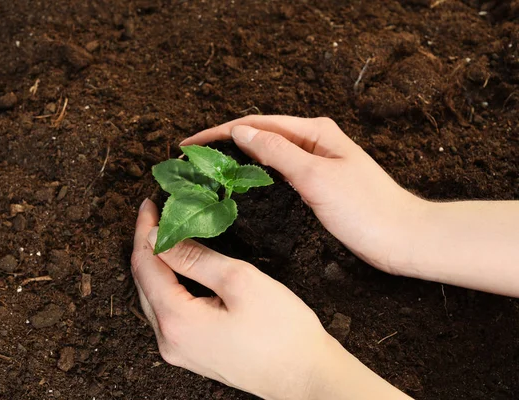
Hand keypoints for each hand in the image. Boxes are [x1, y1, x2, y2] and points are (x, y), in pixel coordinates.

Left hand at [131, 199, 410, 398]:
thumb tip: (159, 238)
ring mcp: (180, 351)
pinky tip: (180, 270)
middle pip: (145, 284)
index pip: (145, 266)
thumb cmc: (281, 329)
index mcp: (176, 321)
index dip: (144, 231)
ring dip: (158, 266)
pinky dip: (170, 286)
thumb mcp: (239, 281)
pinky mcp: (194, 354)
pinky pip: (170, 314)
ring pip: (156, 299)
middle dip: (148, 246)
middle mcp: (169, 340)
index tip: (149, 204)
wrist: (306, 377)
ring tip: (166, 235)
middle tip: (158, 214)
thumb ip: (195, 257)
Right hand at [182, 116, 425, 274]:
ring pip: (267, 153)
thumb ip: (278, 152)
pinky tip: (242, 183)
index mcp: (314, 131)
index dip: (219, 132)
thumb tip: (240, 131)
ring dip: (238, 157)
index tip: (189, 144)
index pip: (256, 123)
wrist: (402, 238)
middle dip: (224, 142)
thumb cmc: (366, 209)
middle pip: (259, 134)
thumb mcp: (316, 177)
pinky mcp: (316, 183)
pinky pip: (278, 172)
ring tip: (208, 168)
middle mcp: (313, 140)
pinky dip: (255, 174)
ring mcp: (315, 162)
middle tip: (193, 159)